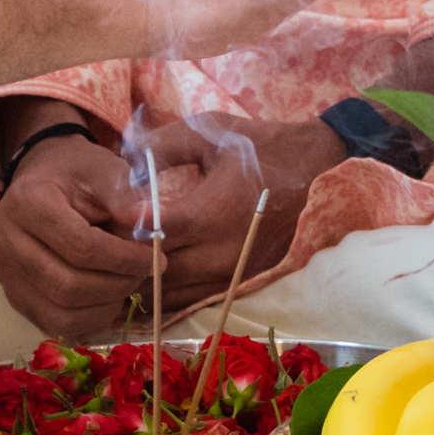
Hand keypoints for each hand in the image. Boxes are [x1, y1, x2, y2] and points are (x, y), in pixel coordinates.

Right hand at [0, 127, 153, 336]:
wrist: (46, 177)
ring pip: (59, 312)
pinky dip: (89, 319)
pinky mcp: (12, 295)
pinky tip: (109, 298)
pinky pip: (53, 323)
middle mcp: (5, 240)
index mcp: (28, 202)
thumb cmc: (79, 171)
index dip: (124, 258)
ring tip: (128, 284)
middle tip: (145, 274)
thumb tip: (151, 224)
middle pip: (67, 285)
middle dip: (116, 285)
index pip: (81, 246)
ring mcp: (4, 272)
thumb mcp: (106, 168)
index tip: (157, 258)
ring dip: (105, 306)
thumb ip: (126, 196)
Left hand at [128, 113, 332, 297]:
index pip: (147, 235)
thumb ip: (163, 145)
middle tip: (114, 237)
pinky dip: (168, 292)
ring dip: (145, 279)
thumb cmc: (263, 146)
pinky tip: (160, 272)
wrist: (319, 169)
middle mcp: (220, 253)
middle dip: (127, 257)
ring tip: (133, 255)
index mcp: (211, 212)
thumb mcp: (213, 131)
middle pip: (152, 273)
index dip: (122, 226)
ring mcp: (232, 275)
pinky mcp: (240, 285)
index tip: (114, 211)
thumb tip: (122, 162)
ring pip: (168, 296)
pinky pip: (190, 302)